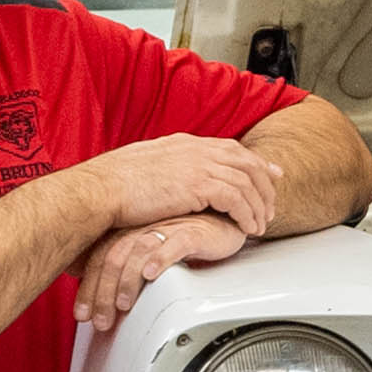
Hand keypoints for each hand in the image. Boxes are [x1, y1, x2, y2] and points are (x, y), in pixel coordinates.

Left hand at [76, 212, 248, 328]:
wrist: (224, 217)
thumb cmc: (189, 234)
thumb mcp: (152, 249)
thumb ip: (127, 265)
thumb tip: (101, 294)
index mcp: (130, 230)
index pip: (99, 258)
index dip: (88, 288)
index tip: (83, 314)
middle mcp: (144, 227)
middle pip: (113, 258)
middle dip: (102, 293)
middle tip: (101, 320)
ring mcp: (167, 229)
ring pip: (138, 252)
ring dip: (127, 281)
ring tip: (123, 305)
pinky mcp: (193, 232)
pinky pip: (174, 245)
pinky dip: (160, 260)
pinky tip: (152, 275)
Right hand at [87, 133, 282, 242]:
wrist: (101, 190)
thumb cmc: (114, 186)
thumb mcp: (146, 167)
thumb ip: (168, 169)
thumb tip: (173, 180)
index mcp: (184, 143)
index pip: (231, 148)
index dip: (255, 162)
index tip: (270, 174)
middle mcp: (196, 149)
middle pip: (247, 162)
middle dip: (264, 186)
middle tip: (271, 208)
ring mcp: (198, 164)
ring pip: (246, 181)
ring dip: (258, 206)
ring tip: (260, 226)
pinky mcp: (198, 184)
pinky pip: (236, 198)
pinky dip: (246, 214)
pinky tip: (247, 228)